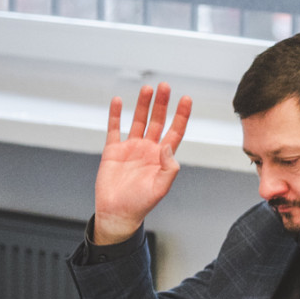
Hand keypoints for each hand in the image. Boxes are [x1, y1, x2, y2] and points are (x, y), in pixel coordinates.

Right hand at [93, 83, 191, 244]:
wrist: (118, 212)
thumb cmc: (141, 203)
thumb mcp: (161, 187)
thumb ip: (169, 168)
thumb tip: (168, 147)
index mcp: (163, 156)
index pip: (176, 130)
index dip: (181, 115)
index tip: (186, 99)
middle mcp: (149, 148)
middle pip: (158, 121)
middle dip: (162, 104)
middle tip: (165, 86)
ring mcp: (131, 147)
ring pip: (139, 120)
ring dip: (143, 105)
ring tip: (147, 88)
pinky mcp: (113, 150)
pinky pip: (114, 128)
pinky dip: (116, 115)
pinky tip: (118, 101)